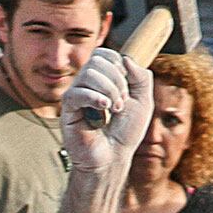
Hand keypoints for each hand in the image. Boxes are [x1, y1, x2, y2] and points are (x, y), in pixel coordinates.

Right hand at [60, 48, 151, 174]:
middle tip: (122, 102)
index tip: (127, 86)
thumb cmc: (125, 133)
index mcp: (101, 79)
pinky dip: (94, 97)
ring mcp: (76, 95)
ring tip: (115, 109)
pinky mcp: (68, 110)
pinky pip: (77, 93)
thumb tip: (126, 59)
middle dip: (116, 79)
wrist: (113, 158)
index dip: (118, 64)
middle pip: (97, 61)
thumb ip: (142, 77)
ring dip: (109, 90)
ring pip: (88, 74)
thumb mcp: (144, 102)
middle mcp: (86, 84)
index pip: (103, 54)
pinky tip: (105, 108)